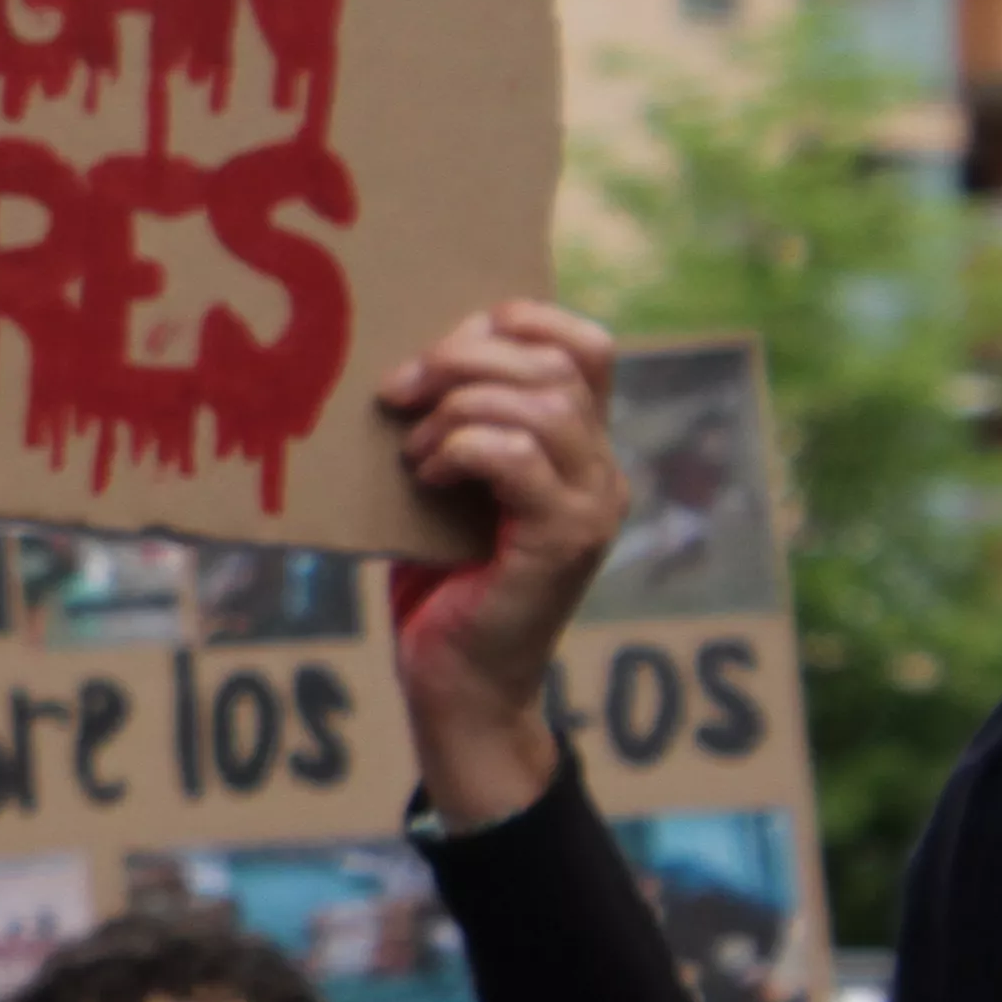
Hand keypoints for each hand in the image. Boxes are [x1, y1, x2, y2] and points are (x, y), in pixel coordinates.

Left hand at [376, 302, 625, 827]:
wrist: (454, 682)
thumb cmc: (439, 580)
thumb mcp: (448, 483)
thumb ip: (458, 419)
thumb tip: (416, 351)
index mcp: (581, 447)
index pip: (586, 345)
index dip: (520, 319)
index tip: (445, 339)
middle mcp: (603, 471)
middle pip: (554, 364)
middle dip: (464, 358)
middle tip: (398, 390)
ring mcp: (593, 506)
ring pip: (541, 403)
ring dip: (457, 411)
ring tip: (414, 451)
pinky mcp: (564, 541)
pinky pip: (518, 455)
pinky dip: (460, 449)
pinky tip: (426, 478)